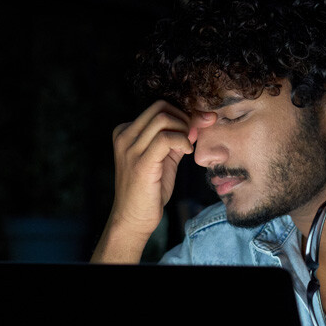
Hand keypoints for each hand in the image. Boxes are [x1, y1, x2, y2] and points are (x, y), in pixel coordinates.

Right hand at [108, 100, 216, 236]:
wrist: (133, 219)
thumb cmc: (148, 190)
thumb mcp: (164, 158)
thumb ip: (178, 139)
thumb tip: (199, 121)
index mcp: (126, 131)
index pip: (158, 107)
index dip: (183, 113)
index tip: (201, 122)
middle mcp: (124, 136)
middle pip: (160, 107)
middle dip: (185, 117)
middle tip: (194, 136)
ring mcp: (130, 148)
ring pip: (163, 118)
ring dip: (184, 129)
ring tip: (188, 146)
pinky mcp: (140, 162)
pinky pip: (165, 138)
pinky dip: (182, 140)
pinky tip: (188, 151)